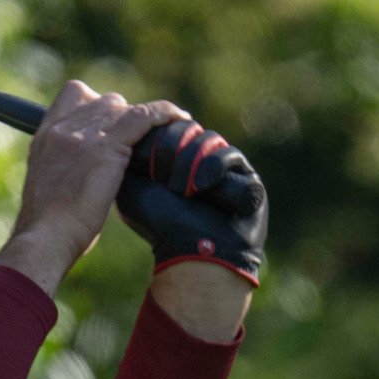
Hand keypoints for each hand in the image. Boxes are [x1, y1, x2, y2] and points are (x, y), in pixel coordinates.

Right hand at [0, 82, 186, 294]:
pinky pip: (143, 116)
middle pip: (104, 101)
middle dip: (123, 118)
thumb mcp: (49, 189)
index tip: (110, 125)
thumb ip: (66, 170)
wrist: (45, 238)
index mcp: (45, 136)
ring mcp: (83, 135)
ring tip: (157, 140)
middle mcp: (62, 128)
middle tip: (135, 146)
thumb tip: (88, 178)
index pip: (74, 95)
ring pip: (123, 108)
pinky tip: (180, 119)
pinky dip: (164, 114)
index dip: (97, 104)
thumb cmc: (47, 230)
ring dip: (141, 122)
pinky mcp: (106, 147)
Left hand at [116, 123, 268, 286]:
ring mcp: (229, 168)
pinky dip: (216, 182)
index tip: (153, 174)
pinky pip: (231, 161)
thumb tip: (133, 127)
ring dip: (193, 169)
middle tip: (171, 187)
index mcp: (177, 156)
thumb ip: (128, 155)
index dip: (161, 145)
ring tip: (189, 194)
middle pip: (190, 129)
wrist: (191, 253)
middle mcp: (203, 157)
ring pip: (210, 141)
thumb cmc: (159, 223)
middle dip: (174, 156)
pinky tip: (212, 199)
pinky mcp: (250, 180)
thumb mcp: (132, 186)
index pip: (170, 125)